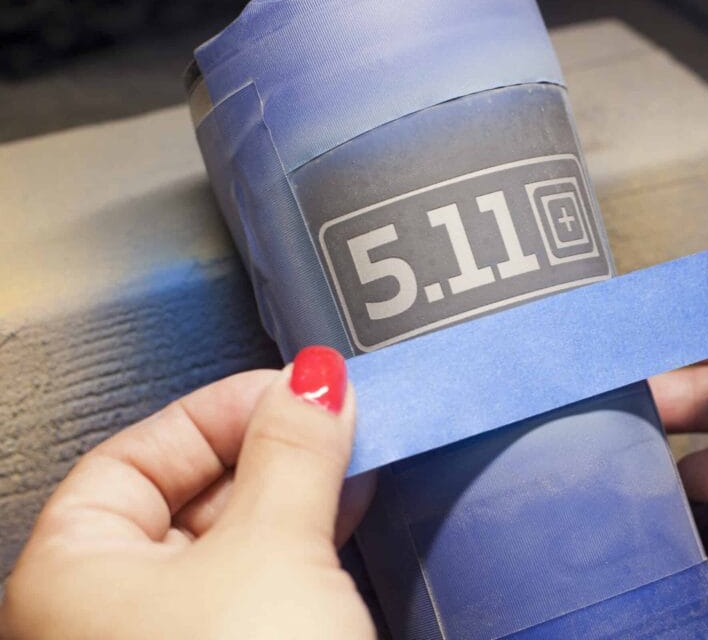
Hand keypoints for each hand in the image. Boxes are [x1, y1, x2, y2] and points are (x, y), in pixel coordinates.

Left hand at [0, 347, 374, 639]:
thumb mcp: (273, 547)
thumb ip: (292, 452)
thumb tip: (313, 382)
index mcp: (69, 578)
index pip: (134, 455)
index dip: (218, 412)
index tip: (291, 390)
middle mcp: (104, 615)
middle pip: (186, 496)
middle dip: (267, 454)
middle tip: (329, 422)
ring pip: (228, 545)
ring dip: (292, 499)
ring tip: (348, 462)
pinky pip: (255, 587)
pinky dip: (298, 551)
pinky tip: (342, 522)